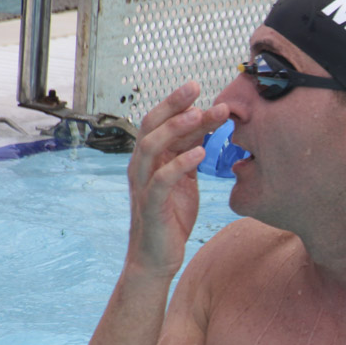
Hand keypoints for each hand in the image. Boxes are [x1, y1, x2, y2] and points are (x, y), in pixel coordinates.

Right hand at [125, 82, 229, 277]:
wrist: (157, 258)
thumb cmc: (171, 217)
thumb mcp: (184, 179)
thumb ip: (189, 153)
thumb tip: (204, 124)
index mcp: (150, 159)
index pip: (159, 122)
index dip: (177, 104)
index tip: (198, 86)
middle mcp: (142, 167)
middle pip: (151, 126)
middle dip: (173, 104)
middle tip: (196, 87)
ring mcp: (144, 185)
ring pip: (152, 147)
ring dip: (176, 128)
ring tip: (200, 115)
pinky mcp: (151, 205)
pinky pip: (162, 179)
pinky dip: (181, 163)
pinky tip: (201, 153)